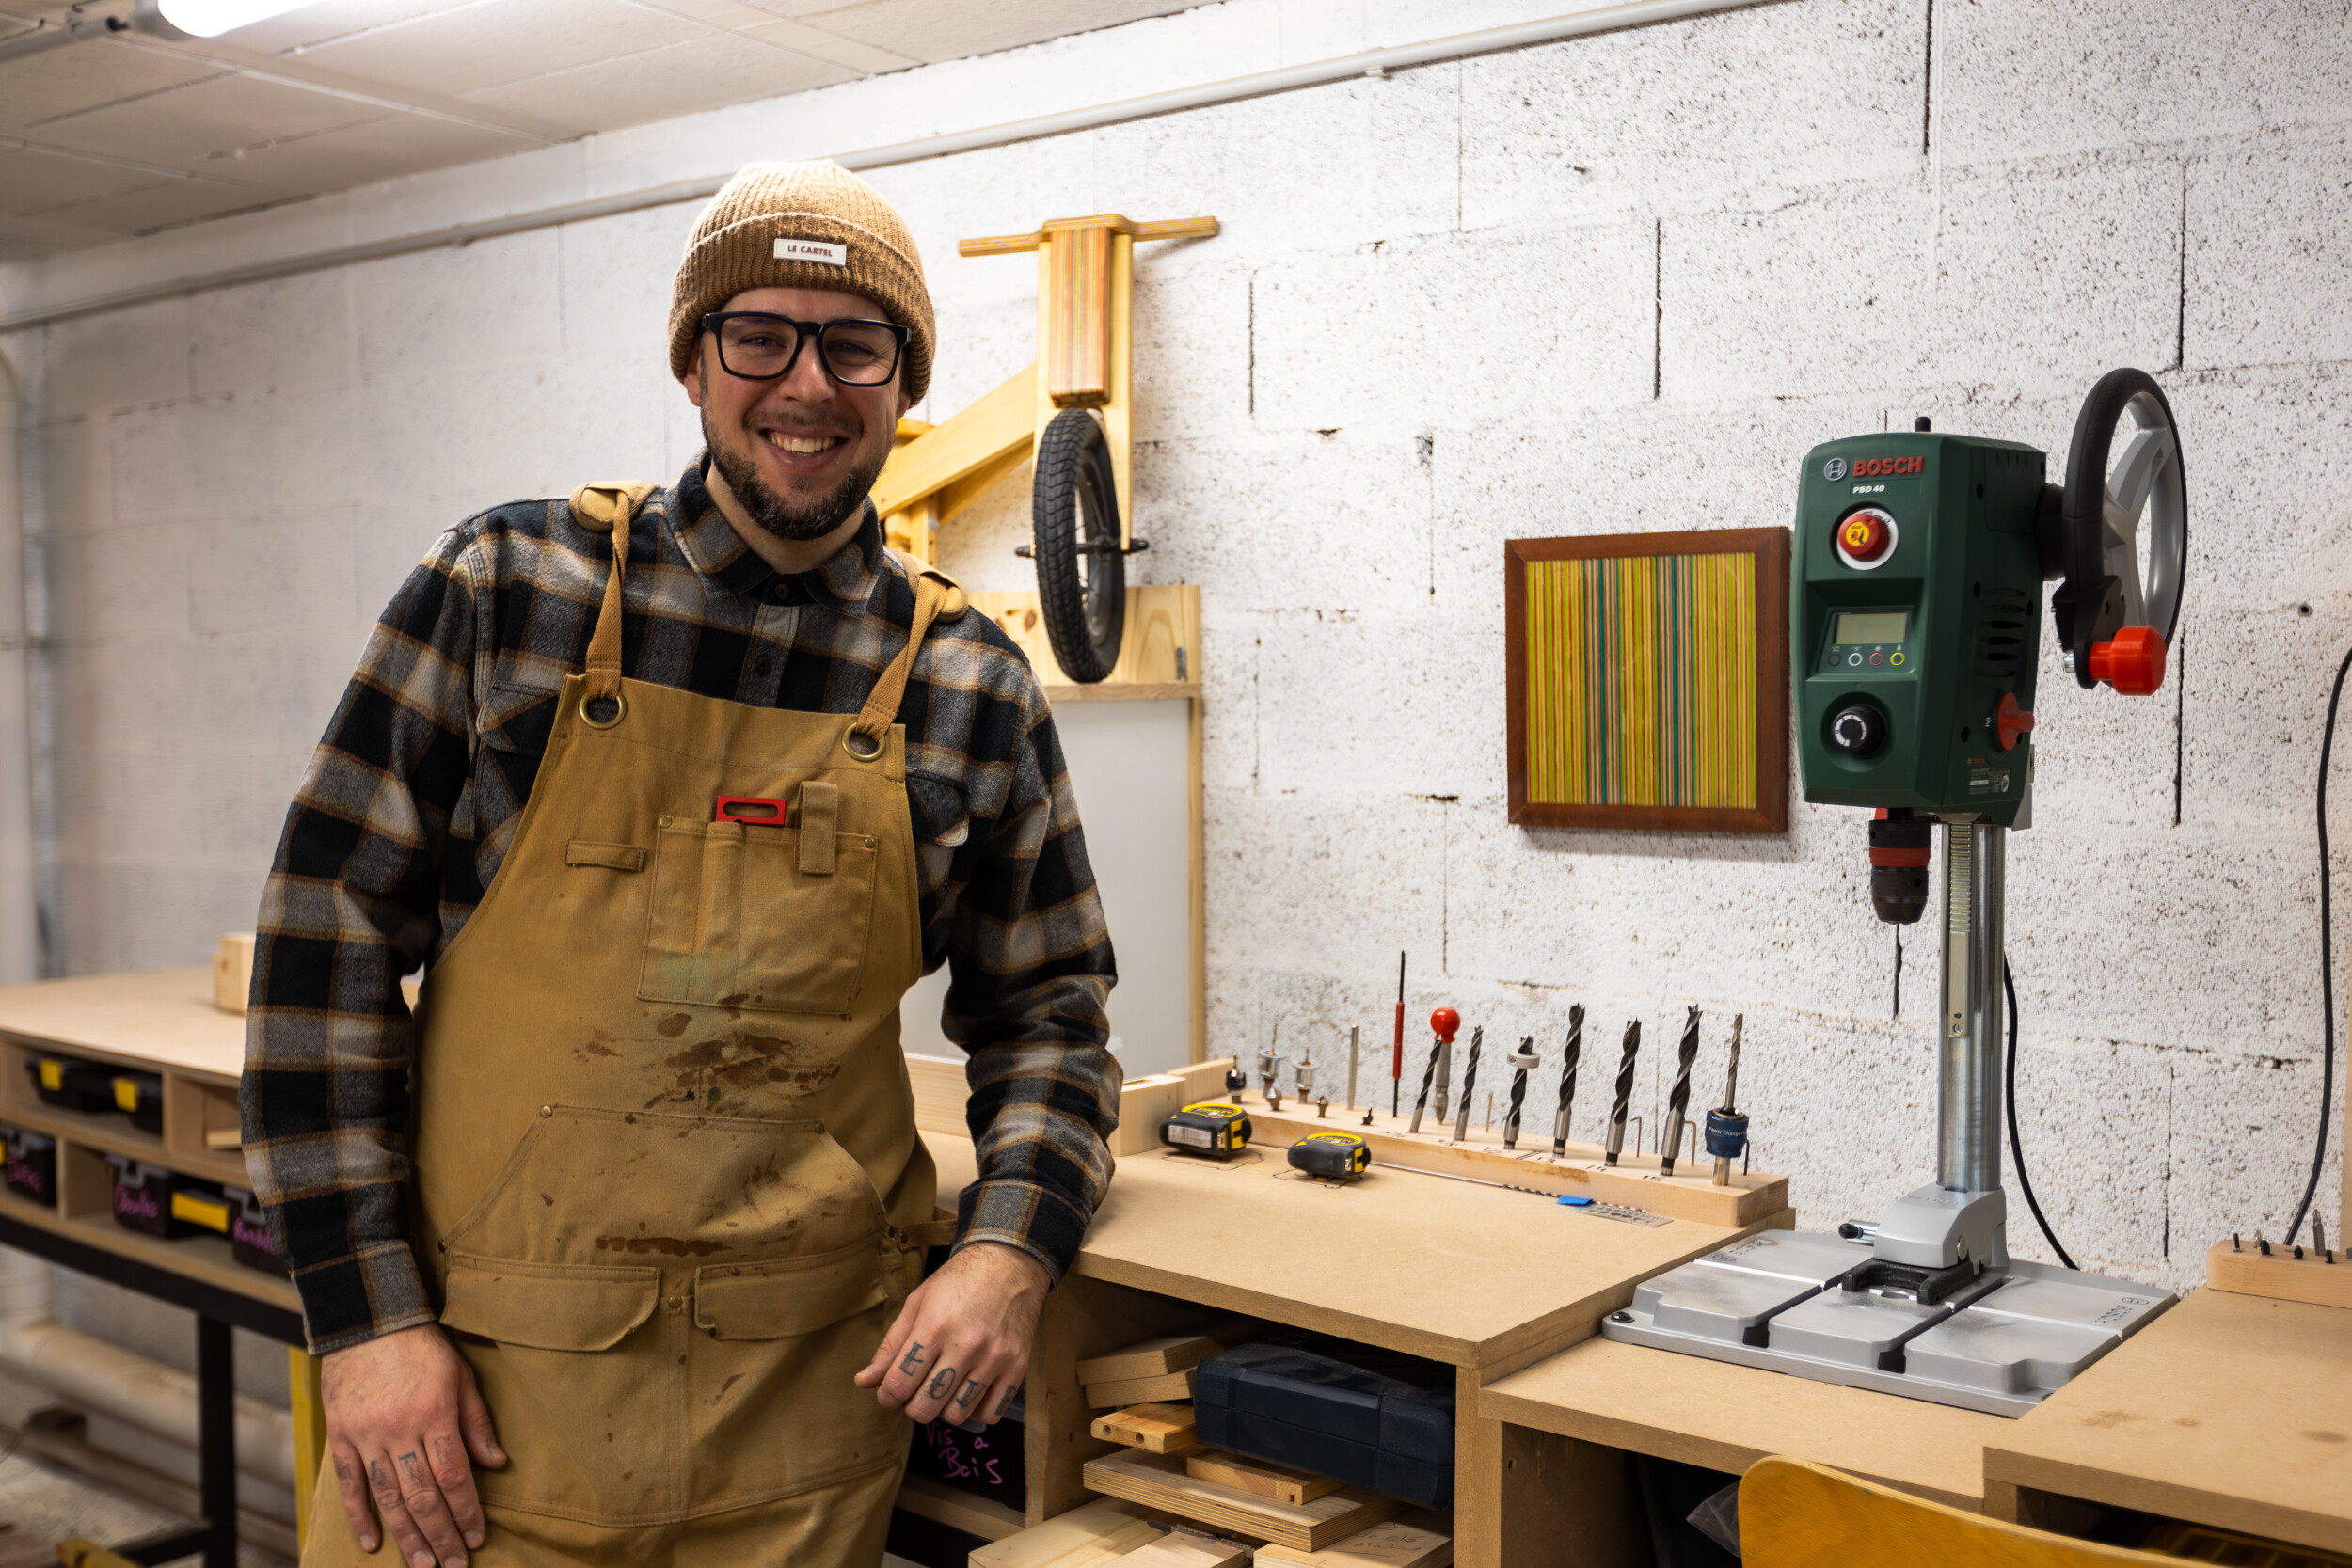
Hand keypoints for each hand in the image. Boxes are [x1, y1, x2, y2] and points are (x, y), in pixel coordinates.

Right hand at [321, 1323, 506, 1567]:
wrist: (368, 1321)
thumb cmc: (423, 1349)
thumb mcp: (461, 1376)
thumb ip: (476, 1423)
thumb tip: (496, 1464)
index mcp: (435, 1413)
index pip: (454, 1476)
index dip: (467, 1512)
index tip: (477, 1538)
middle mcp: (400, 1429)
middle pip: (422, 1495)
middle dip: (441, 1535)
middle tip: (454, 1564)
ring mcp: (366, 1435)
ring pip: (388, 1497)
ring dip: (407, 1536)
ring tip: (423, 1564)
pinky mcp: (340, 1436)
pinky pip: (349, 1485)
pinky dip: (360, 1516)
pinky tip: (373, 1543)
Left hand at [854, 1240, 1048, 1425]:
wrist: (1010, 1262)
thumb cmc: (959, 1280)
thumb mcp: (918, 1302)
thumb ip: (892, 1345)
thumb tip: (864, 1381)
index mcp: (934, 1326)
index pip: (899, 1385)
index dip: (886, 1397)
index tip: (890, 1392)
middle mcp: (965, 1345)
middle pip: (925, 1408)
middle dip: (912, 1405)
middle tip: (916, 1390)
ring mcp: (994, 1358)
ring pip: (956, 1415)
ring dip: (942, 1409)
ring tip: (943, 1389)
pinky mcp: (1017, 1366)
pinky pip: (991, 1413)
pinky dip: (975, 1411)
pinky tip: (969, 1392)